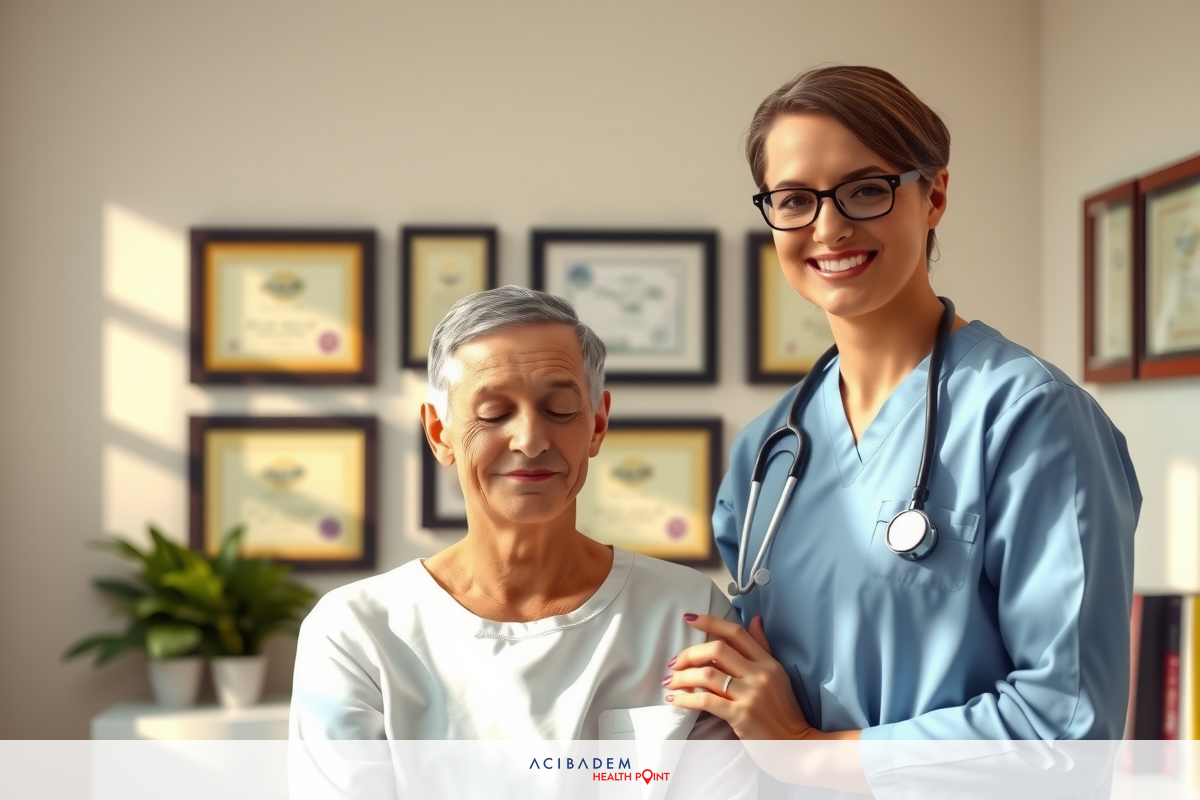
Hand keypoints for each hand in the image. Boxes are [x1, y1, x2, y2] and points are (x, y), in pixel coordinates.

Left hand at [664, 613, 817, 739]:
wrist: (795, 746)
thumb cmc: (783, 711)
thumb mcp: (778, 675)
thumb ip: (763, 647)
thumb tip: (754, 619)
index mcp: (768, 662)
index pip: (736, 633)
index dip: (710, 622)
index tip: (689, 619)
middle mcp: (760, 674)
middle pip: (717, 650)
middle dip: (689, 653)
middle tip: (674, 662)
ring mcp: (750, 695)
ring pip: (707, 675)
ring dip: (682, 676)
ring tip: (670, 681)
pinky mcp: (740, 715)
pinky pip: (705, 701)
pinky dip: (685, 698)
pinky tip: (674, 699)